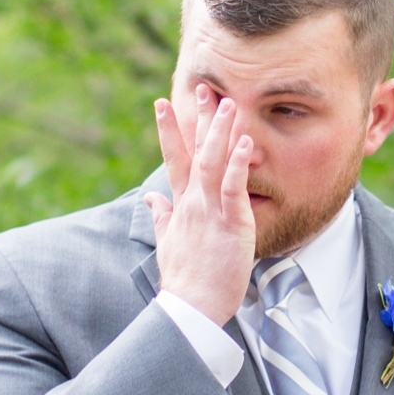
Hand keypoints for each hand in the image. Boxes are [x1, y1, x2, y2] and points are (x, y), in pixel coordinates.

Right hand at [150, 86, 255, 323]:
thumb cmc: (185, 278)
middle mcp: (192, 202)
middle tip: (203, 88)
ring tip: (227, 103)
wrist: (191, 306)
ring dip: (220, 131)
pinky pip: (233, 188)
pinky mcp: (230, 223)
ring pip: (213, 162)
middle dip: (198, 119)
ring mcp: (210, 210)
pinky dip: (237, 164)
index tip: (163, 103)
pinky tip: (245, 142)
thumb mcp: (168, 242)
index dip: (169, 131)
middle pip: (195, 152)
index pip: (174, 159)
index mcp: (180, 205)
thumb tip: (149, 200)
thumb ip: (160, 217)